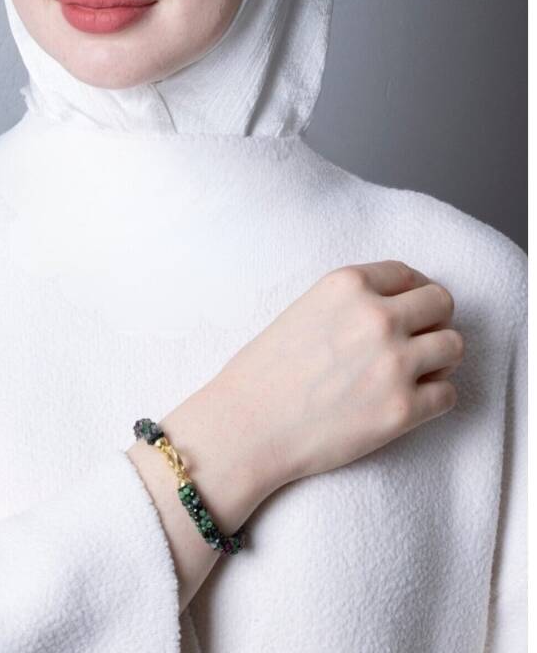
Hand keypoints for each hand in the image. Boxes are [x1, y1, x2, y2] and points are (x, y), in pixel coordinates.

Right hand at [208, 260, 463, 495]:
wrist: (247, 426)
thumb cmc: (267, 370)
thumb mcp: (307, 308)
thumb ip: (354, 300)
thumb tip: (403, 305)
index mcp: (348, 284)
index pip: (409, 274)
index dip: (412, 293)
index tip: (407, 311)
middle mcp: (377, 316)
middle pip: (442, 303)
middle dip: (433, 321)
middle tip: (417, 341)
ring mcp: (393, 363)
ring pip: (454, 346)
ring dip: (439, 360)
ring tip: (415, 373)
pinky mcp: (402, 410)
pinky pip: (448, 394)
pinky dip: (433, 399)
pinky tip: (406, 402)